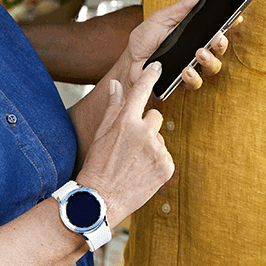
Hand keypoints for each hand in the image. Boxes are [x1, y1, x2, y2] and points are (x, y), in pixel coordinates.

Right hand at [76, 61, 172, 226]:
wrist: (101, 199)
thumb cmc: (98, 165)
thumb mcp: (102, 133)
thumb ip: (113, 107)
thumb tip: (116, 85)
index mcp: (126, 122)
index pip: (141, 91)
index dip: (150, 76)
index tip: (158, 67)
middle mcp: (144, 133)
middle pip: (155, 116)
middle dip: (145, 126)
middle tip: (130, 144)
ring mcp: (158, 151)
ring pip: (159, 137)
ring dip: (151, 145)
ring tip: (133, 162)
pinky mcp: (167, 167)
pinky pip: (166, 155)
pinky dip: (156, 161)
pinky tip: (142, 171)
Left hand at [117, 0, 228, 95]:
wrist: (129, 61)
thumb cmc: (145, 39)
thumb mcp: (162, 18)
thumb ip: (183, 7)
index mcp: (194, 33)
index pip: (217, 28)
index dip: (229, 23)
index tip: (236, 17)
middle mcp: (197, 50)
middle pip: (219, 48)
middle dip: (222, 43)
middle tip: (216, 38)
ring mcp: (192, 66)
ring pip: (212, 67)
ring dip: (210, 60)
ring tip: (200, 53)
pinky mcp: (182, 81)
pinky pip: (195, 82)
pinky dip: (192, 76)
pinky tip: (185, 69)